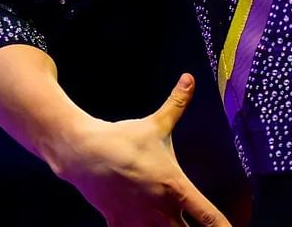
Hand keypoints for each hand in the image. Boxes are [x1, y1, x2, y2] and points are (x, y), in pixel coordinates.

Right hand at [50, 74, 232, 226]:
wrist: (84, 153)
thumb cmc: (124, 139)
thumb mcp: (156, 123)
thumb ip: (177, 103)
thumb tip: (189, 78)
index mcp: (175, 186)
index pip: (207, 215)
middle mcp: (159, 210)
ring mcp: (138, 221)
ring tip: (174, 226)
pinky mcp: (118, 224)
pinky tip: (144, 226)